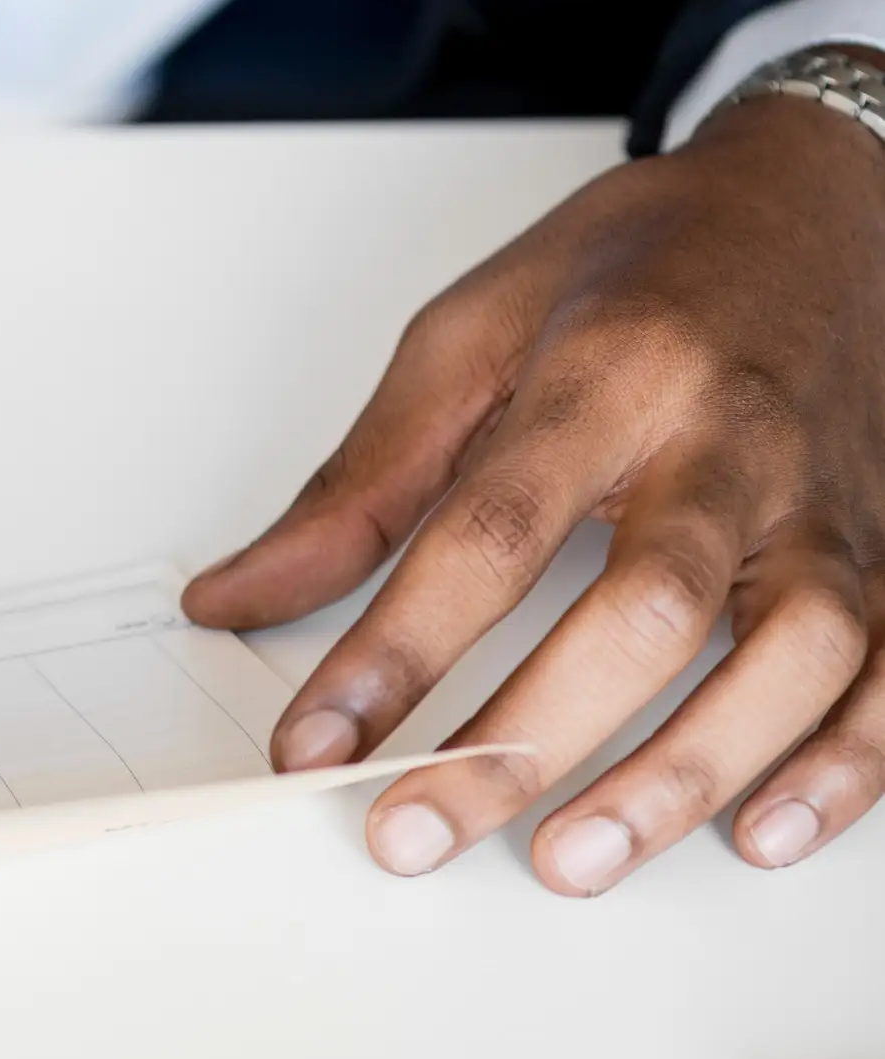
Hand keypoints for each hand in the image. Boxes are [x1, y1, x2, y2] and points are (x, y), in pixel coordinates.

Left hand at [183, 86, 884, 893]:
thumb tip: (234, 598)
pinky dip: (847, 765)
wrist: (822, 199)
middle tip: (418, 830)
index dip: (395, 652)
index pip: (489, 531)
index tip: (313, 744)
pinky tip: (763, 833)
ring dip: (687, 772)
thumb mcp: (471, 333)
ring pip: (792, 653)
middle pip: (647, 608)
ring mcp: (828, 502)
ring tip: (575, 859)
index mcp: (614, 375)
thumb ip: (358, 483)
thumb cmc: (642, 269)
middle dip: (527, 737)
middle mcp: (734, 442)